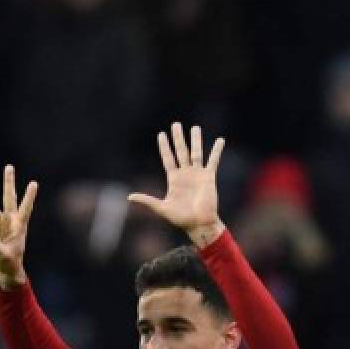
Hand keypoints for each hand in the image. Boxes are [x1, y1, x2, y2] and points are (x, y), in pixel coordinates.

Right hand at [0, 165, 38, 289]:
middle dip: (8, 183)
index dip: (29, 197)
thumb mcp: (2, 255)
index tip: (34, 184)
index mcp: (19, 226)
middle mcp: (10, 220)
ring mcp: (0, 222)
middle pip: (8, 197)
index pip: (25, 208)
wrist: (5, 269)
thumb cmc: (9, 263)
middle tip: (9, 166)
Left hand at [128, 122, 225, 247]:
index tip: (161, 134)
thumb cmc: (181, 219)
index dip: (164, 147)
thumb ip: (147, 201)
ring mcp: (197, 174)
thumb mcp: (161, 208)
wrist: (199, 224)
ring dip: (196, 140)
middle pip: (181, 151)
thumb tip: (129, 197)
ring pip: (196, 153)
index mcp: (174, 179)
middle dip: (178, 138)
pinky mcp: (209, 177)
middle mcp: (185, 174)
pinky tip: (220, 140)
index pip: (168, 158)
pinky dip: (216, 151)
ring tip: (195, 127)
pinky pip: (213, 161)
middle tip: (176, 124)